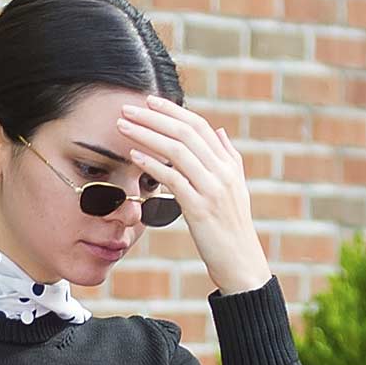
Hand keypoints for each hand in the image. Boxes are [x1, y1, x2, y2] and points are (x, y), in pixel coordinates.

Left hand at [114, 96, 269, 294]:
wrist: (241, 263)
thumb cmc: (233, 229)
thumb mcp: (236, 189)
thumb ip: (228, 158)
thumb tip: (219, 132)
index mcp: (228, 164)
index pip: (198, 126)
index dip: (173, 111)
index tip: (150, 102)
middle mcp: (221, 171)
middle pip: (185, 133)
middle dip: (153, 117)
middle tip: (128, 108)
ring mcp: (211, 189)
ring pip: (176, 151)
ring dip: (147, 135)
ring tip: (124, 127)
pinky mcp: (199, 208)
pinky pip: (172, 179)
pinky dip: (152, 164)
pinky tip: (134, 156)